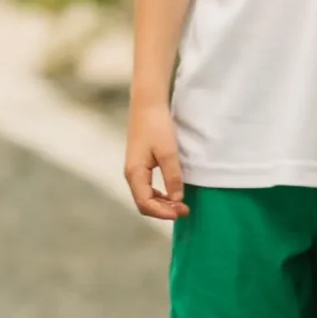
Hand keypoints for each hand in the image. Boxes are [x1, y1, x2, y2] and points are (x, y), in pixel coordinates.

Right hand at [125, 97, 189, 220]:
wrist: (147, 104)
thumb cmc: (157, 126)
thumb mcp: (168, 152)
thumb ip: (172, 176)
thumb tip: (177, 199)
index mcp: (135, 173)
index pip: (145, 203)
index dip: (162, 212)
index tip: (180, 212)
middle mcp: (132, 175)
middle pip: (144, 203)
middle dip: (163, 210)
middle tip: (184, 211)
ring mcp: (134, 170)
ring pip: (145, 196)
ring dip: (162, 203)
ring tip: (180, 205)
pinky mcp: (140, 164)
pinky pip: (147, 187)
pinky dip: (159, 194)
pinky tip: (172, 194)